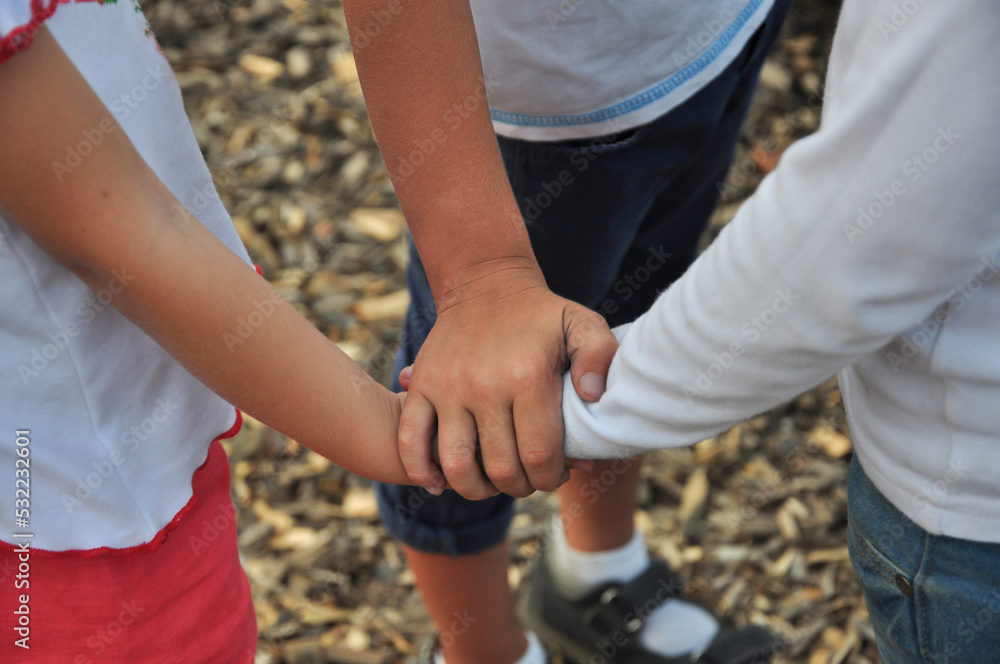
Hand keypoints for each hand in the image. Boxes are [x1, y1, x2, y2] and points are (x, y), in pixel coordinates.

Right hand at [397, 264, 616, 498]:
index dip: (551, 477)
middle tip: (529, 477)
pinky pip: (410, 440)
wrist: (485, 284)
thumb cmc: (540, 315)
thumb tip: (593, 398)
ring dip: (476, 488)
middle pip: (500, 468)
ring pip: (455, 464)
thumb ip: (600, 357)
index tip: (557, 472)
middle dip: (520, 485)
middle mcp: (484, 385)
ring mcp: (447, 387)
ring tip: (492, 481)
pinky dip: (423, 470)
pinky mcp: (421, 385)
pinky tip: (441, 481)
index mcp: (527, 376)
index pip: (540, 455)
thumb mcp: (582, 324)